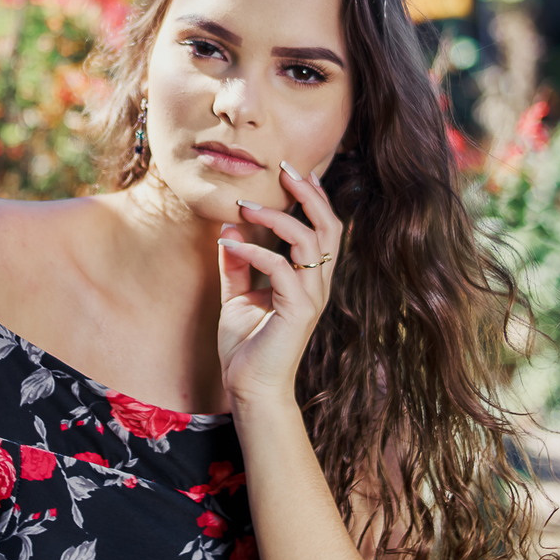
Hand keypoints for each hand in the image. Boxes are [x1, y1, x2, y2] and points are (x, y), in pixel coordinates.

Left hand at [217, 163, 342, 406]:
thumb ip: (237, 263)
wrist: (250, 389)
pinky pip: (280, 268)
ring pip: (309, 241)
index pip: (324, 229)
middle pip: (330, 227)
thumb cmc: (247, 346)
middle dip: (310, 194)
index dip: (314, 198)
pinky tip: (230, 244)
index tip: (295, 172)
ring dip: (276, 217)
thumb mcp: (237, 295)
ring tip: (245, 206)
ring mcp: (312, 297)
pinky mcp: (298, 311)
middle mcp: (318, 285)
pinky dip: (254, 250)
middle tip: (286, 170)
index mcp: (310, 279)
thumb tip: (230, 228)